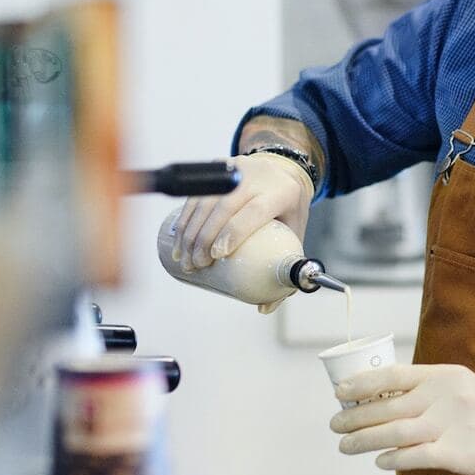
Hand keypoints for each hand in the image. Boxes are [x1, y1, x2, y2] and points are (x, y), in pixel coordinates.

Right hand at [170, 152, 312, 271]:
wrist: (283, 170)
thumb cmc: (289, 208)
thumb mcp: (295, 232)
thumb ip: (284, 267)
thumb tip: (265, 307)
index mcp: (281, 192)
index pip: (254, 211)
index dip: (233, 232)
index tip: (217, 255)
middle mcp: (257, 177)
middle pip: (225, 207)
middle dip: (204, 238)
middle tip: (197, 265)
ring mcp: (236, 169)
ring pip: (206, 200)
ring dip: (190, 231)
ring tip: (184, 258)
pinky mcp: (219, 168)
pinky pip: (196, 194)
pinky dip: (185, 218)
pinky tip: (179, 239)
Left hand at [330, 364, 474, 474]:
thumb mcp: (464, 388)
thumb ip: (430, 391)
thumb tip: (386, 400)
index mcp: (445, 375)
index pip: (393, 375)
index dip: (361, 384)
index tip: (339, 393)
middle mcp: (445, 396)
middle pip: (386, 406)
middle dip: (354, 417)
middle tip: (335, 425)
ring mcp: (450, 424)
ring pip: (393, 432)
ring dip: (363, 440)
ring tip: (345, 446)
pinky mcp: (457, 453)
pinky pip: (414, 456)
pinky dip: (392, 459)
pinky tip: (380, 462)